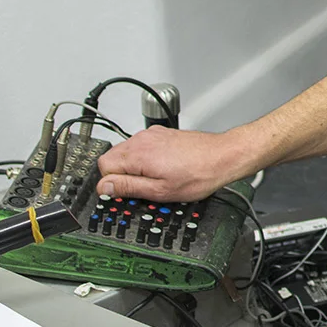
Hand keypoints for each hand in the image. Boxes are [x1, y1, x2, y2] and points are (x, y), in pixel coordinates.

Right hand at [96, 126, 247, 201]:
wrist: (223, 157)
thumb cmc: (199, 174)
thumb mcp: (160, 191)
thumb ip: (128, 188)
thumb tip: (103, 187)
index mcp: (138, 153)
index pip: (103, 166)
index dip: (111, 184)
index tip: (124, 193)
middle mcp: (142, 139)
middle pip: (113, 158)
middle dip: (122, 175)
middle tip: (142, 188)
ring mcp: (152, 135)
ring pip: (127, 152)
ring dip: (134, 167)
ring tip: (156, 178)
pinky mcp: (162, 134)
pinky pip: (142, 147)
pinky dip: (146, 159)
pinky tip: (164, 168)